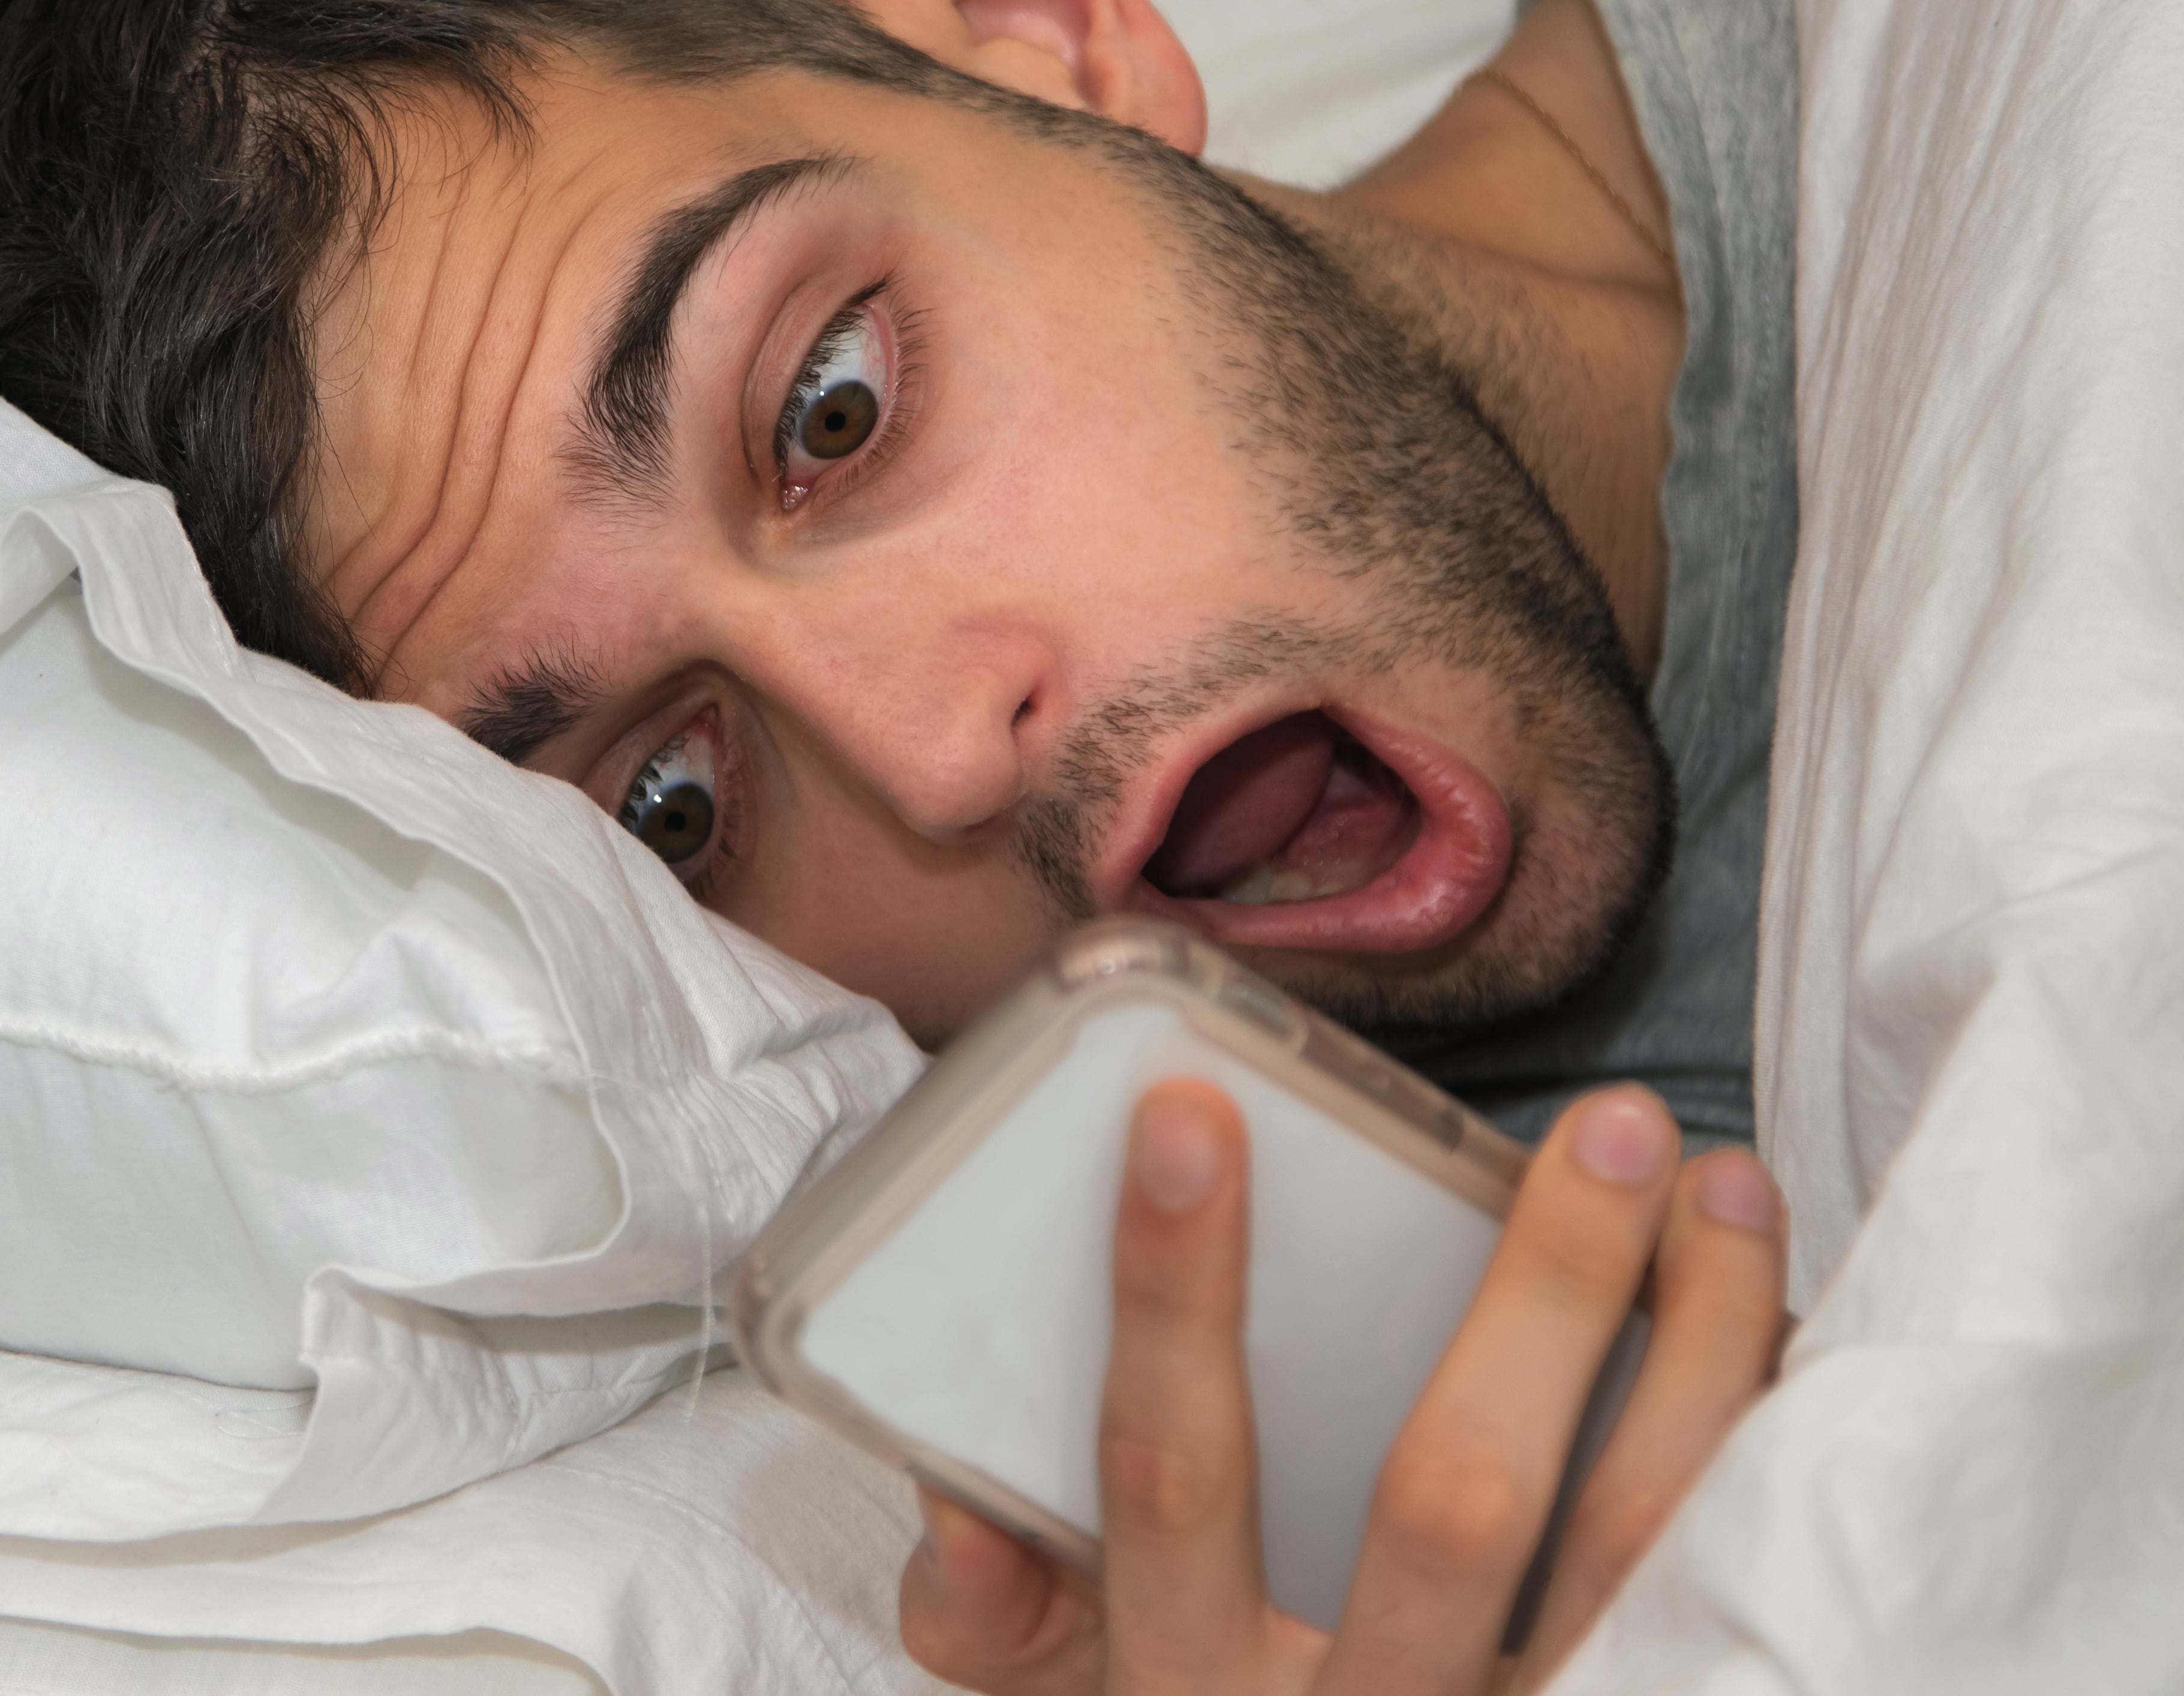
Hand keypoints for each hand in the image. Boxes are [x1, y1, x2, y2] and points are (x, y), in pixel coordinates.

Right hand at [899, 1082, 1786, 1693]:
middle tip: (1608, 1124)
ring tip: (1726, 1188)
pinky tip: (1787, 1337)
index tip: (1190, 1111)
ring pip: (1635, 1554)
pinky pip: (1730, 1609)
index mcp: (1184, 1686)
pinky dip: (1770, 1465)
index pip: (1170, 1471)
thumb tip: (962, 1500)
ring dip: (1702, 1356)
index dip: (1171, 1292)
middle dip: (1543, 1298)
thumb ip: (986, 1616)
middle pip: (1453, 1503)